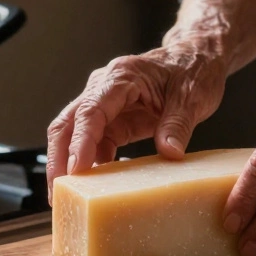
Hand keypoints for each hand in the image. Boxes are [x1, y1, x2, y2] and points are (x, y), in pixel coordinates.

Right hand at [45, 37, 227, 196]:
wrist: (196, 58)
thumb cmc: (192, 69)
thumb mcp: (192, 97)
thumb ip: (178, 125)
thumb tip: (170, 153)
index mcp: (122, 77)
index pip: (91, 111)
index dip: (81, 142)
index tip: (76, 170)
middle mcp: (104, 87)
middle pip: (68, 123)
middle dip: (59, 158)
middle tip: (59, 192)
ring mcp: (105, 105)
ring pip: (73, 135)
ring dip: (69, 164)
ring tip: (69, 197)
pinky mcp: (113, 121)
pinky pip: (94, 144)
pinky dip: (91, 165)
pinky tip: (94, 187)